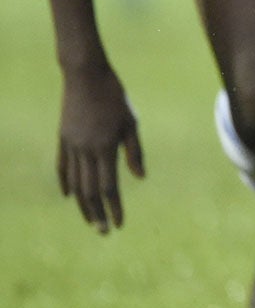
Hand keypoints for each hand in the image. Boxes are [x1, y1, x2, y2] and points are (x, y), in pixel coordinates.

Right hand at [57, 62, 143, 232]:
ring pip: (75, 183)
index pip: (110, 186)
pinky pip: (63, 167)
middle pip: (90, 191)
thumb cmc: (114, 97)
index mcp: (105, 147)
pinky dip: (66, 183)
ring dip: (83, 204)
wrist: (86, 76)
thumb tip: (140, 178)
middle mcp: (85, 151)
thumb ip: (134, 151)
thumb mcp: (131, 122)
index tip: (119, 224)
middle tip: (105, 232)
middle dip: (98, 214)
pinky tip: (69, 196)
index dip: (114, 207)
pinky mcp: (63, 139)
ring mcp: (71, 146)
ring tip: (91, 220)